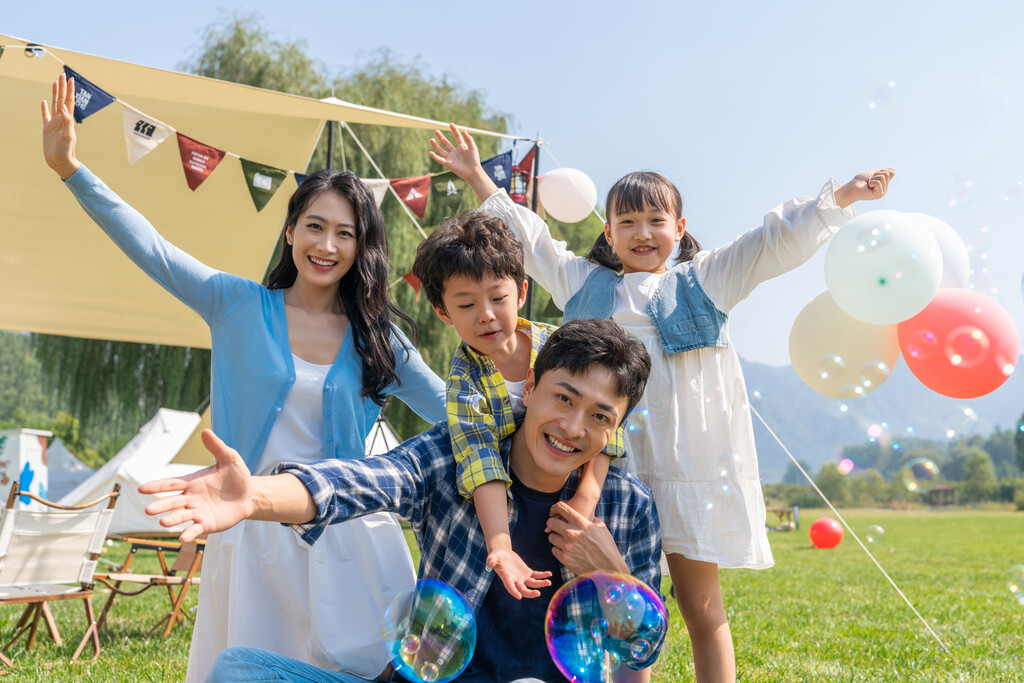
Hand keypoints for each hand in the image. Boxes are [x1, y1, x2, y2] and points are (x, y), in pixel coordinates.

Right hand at [41, 73, 80, 179]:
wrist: (60, 162)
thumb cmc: (66, 151)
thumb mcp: (68, 136)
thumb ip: (67, 122)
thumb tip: (64, 108)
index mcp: (67, 120)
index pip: (69, 101)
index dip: (69, 90)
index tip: (70, 79)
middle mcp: (61, 119)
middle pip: (62, 99)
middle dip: (62, 87)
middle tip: (62, 75)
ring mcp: (54, 123)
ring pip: (54, 104)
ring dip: (55, 93)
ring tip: (54, 83)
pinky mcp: (47, 129)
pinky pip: (45, 116)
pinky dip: (44, 108)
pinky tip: (44, 101)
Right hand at [139, 430, 253, 542]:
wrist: (250, 495)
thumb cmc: (237, 476)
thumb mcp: (229, 459)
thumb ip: (217, 447)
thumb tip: (205, 431)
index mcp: (192, 482)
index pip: (171, 484)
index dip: (156, 486)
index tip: (142, 488)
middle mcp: (190, 498)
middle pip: (172, 502)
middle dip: (160, 506)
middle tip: (148, 510)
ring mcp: (197, 512)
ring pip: (181, 516)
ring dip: (172, 519)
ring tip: (163, 523)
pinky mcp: (207, 524)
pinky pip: (195, 529)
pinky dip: (188, 533)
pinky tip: (183, 537)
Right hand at [429, 123, 482, 179]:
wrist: (473, 172)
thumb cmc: (474, 160)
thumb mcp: (473, 147)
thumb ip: (469, 139)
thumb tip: (464, 131)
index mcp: (462, 147)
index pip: (457, 136)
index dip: (454, 130)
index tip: (451, 124)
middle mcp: (455, 152)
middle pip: (446, 143)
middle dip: (441, 137)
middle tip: (436, 131)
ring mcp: (451, 158)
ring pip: (441, 150)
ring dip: (436, 145)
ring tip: (431, 139)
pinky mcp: (448, 164)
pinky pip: (440, 160)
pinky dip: (435, 157)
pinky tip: (430, 152)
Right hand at [486, 547, 552, 599]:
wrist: (502, 555)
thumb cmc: (496, 556)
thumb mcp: (492, 556)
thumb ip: (491, 560)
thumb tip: (490, 562)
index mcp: (506, 578)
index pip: (510, 587)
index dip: (514, 592)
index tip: (519, 596)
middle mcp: (515, 581)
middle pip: (524, 590)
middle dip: (531, 593)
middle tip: (538, 593)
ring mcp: (522, 578)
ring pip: (532, 584)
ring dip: (540, 584)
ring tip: (549, 582)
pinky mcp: (527, 573)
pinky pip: (536, 575)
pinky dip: (542, 575)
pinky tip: (549, 574)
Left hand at [546, 501, 627, 575]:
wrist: (609, 568)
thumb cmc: (607, 546)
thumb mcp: (600, 527)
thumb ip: (588, 519)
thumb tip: (581, 515)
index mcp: (580, 522)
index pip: (560, 508)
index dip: (556, 508)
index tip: (555, 512)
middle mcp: (571, 533)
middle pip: (550, 522)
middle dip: (553, 523)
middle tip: (557, 526)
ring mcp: (567, 546)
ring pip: (551, 536)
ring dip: (556, 536)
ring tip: (563, 539)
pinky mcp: (565, 558)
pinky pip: (554, 550)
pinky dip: (558, 549)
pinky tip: (566, 549)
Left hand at [834, 167, 894, 208]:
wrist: (851, 188)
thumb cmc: (860, 181)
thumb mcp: (873, 173)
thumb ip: (884, 172)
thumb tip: (894, 170)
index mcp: (884, 184)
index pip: (889, 172)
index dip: (879, 172)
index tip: (872, 176)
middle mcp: (885, 189)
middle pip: (886, 174)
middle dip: (876, 175)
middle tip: (868, 181)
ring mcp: (882, 192)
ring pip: (882, 177)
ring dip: (873, 178)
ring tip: (868, 184)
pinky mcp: (879, 195)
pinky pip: (878, 182)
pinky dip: (871, 182)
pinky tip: (868, 187)